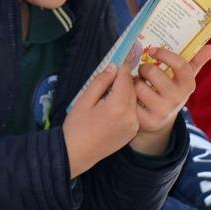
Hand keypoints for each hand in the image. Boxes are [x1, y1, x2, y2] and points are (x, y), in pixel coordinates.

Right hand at [63, 63, 138, 177]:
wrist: (77, 153)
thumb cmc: (76, 125)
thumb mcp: (84, 99)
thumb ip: (100, 82)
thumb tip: (113, 67)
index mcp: (117, 106)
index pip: (125, 78)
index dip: (122, 66)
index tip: (122, 56)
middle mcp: (130, 115)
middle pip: (132, 88)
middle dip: (124, 78)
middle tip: (114, 71)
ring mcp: (133, 125)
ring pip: (133, 99)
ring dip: (126, 91)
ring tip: (112, 89)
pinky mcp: (132, 132)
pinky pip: (133, 111)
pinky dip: (126, 104)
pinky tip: (113, 104)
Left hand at [129, 45, 210, 154]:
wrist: (161, 122)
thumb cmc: (170, 92)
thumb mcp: (184, 78)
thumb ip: (196, 61)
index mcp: (188, 85)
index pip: (180, 64)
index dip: (164, 54)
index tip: (152, 50)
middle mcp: (177, 99)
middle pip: (153, 72)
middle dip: (144, 68)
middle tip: (143, 71)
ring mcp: (162, 111)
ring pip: (138, 85)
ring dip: (134, 82)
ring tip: (138, 85)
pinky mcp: (147, 120)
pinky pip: (130, 100)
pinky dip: (128, 95)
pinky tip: (132, 97)